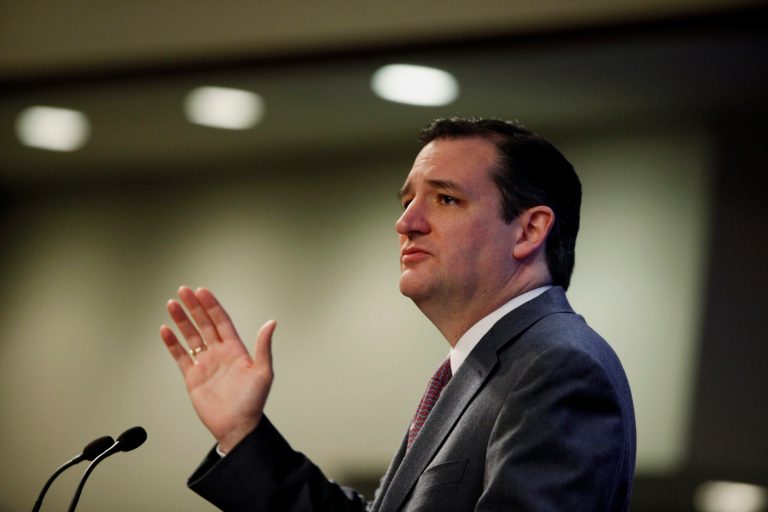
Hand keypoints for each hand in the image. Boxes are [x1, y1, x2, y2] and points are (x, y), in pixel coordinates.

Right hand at [160, 286, 276, 452]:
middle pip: (204, 324)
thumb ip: (263, 346)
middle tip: (183, 290)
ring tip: (172, 305)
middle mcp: (219, 353)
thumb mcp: (263, 372)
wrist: (237, 427)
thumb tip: (271, 322)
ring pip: (191, 337)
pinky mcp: (193, 377)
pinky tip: (166, 330)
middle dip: (194, 307)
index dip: (211, 306)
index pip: (221, 321)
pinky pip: (180, 356)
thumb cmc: (253, 402)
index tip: (202, 291)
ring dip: (181, 321)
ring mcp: (205, 364)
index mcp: (236, 349)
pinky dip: (172, 344)